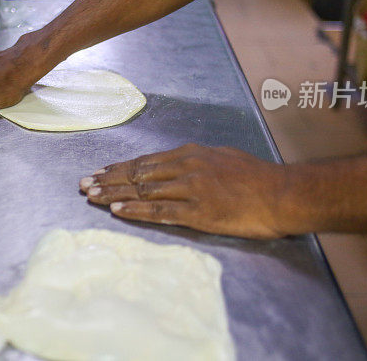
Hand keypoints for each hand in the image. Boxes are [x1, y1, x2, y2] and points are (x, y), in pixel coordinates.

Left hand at [79, 143, 289, 238]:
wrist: (282, 194)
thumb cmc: (257, 177)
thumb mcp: (223, 157)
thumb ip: (198, 160)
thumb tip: (179, 163)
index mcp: (190, 154)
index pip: (145, 161)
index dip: (119, 168)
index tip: (99, 172)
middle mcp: (185, 168)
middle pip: (137, 175)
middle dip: (108, 180)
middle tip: (83, 184)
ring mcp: (190, 189)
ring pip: (142, 191)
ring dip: (113, 195)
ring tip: (90, 197)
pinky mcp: (197, 212)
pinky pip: (159, 212)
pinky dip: (135, 212)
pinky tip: (117, 212)